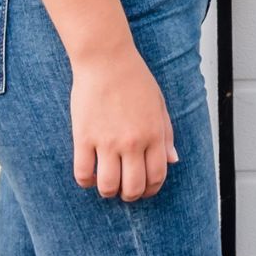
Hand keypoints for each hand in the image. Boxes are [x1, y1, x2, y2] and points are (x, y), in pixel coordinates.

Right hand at [71, 46, 177, 200]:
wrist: (107, 60)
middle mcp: (133, 141)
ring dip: (108, 192)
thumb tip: (172, 161)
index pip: (156, 176)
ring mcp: (107, 141)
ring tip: (107, 182)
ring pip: (107, 187)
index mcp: (154, 133)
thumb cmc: (135, 80)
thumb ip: (167, 134)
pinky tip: (90, 173)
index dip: (151, 189)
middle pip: (133, 188)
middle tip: (125, 190)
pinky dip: (86, 181)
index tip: (144, 189)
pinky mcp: (84, 138)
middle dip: (130, 196)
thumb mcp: (159, 104)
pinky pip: (83, 174)